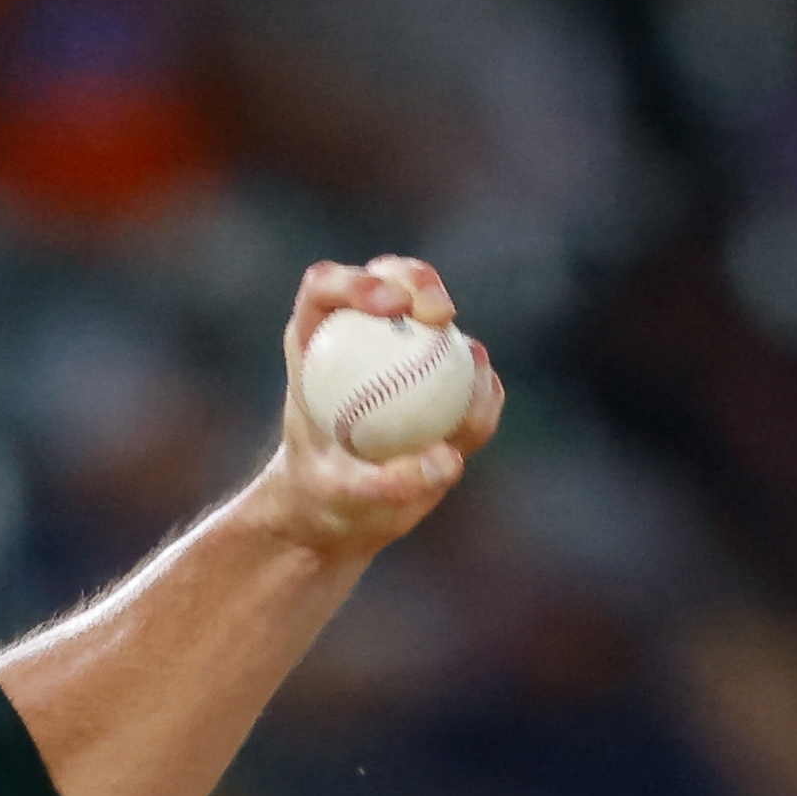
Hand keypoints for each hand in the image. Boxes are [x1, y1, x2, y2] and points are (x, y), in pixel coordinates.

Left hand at [244, 256, 504, 558]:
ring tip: (468, 376)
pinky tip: (480, 408)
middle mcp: (360, 336)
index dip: (358, 282)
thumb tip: (445, 460)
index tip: (393, 308)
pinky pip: (472, 376)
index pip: (327, 288)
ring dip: (461, 340)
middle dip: (420, 281)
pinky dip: (482, 389)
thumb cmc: (321, 500)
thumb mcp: (338, 497)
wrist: (340, 516)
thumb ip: (382, 482)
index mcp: (314, 343)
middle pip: (391, 279)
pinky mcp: (440, 382)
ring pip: (440, 322)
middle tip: (440, 317)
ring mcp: (404, 355)